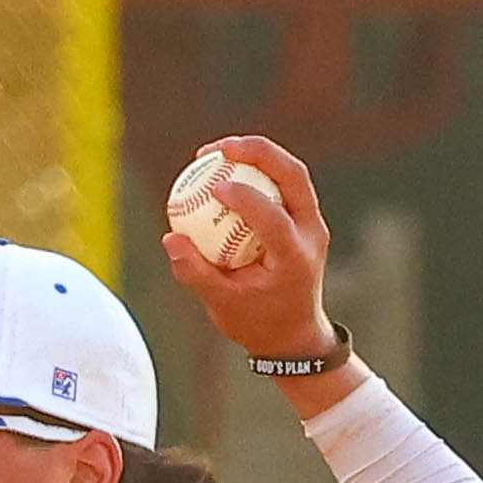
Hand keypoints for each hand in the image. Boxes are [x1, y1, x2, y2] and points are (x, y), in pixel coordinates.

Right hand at [160, 133, 336, 369]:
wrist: (295, 334)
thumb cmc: (257, 323)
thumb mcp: (222, 306)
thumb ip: (195, 273)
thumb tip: (171, 238)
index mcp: (295, 258)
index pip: (275, 219)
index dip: (246, 198)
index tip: (214, 188)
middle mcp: (311, 233)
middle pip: (293, 175)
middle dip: (258, 152)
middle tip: (219, 148)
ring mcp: (311, 221)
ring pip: (290, 172)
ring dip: (257, 153)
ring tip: (217, 151)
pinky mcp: (303, 215)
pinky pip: (280, 182)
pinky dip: (254, 170)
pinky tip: (224, 168)